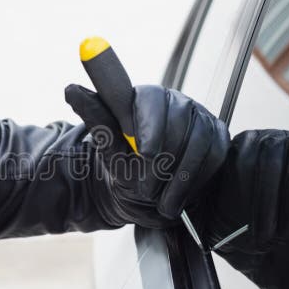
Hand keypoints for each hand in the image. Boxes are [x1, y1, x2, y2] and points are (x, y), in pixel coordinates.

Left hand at [65, 84, 229, 227]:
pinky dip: (196, 180)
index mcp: (145, 97)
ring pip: (198, 140)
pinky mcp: (217, 135)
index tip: (143, 153)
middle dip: (162, 161)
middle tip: (146, 187)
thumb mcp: (107, 147)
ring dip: (179, 177)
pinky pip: (214, 155)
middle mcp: (175, 101)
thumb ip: (95, 116)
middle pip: (179, 120)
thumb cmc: (123, 166)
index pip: (152, 99)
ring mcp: (199, 117)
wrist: (144, 194)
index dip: (149, 125)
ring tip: (160, 199)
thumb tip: (71, 89)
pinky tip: (179, 195)